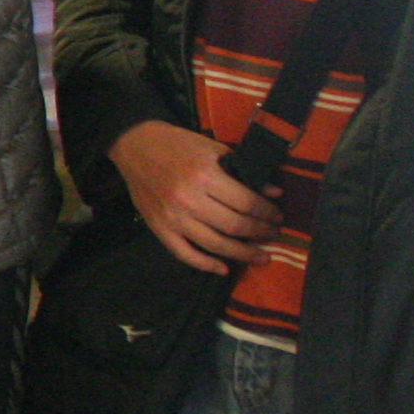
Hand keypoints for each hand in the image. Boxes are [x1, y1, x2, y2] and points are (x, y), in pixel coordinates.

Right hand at [109, 120, 279, 274]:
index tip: (278, 216)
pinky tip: (224, 268)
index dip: (267, 212)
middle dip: (260, 232)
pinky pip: (185, 254)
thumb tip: (274, 193)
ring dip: (243, 253)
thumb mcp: (213, 149)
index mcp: (204, 175)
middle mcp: (188, 199)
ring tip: (261, 256)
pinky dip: (206, 265)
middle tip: (273, 234)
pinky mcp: (158, 228)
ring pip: (215, 244)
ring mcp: (172, 217)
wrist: (134, 145)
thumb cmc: (177, 144)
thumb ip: (243, 171)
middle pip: (234, 226)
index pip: (246, 202)